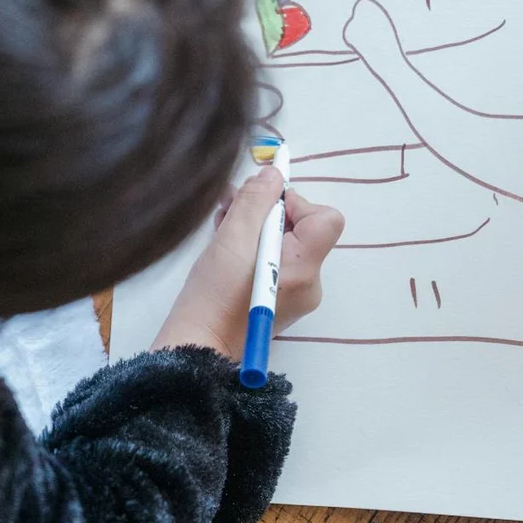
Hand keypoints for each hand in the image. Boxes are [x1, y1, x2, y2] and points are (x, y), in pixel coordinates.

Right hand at [152, 167, 344, 359]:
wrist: (196, 346)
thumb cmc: (213, 297)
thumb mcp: (231, 239)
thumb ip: (256, 201)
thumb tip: (273, 175)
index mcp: (304, 268)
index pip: (325, 219)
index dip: (296, 203)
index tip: (261, 206)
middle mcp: (308, 282)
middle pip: (302, 229)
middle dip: (266, 212)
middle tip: (230, 205)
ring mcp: (294, 294)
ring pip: (284, 244)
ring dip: (254, 227)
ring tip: (221, 223)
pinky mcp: (276, 300)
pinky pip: (273, 262)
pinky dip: (252, 247)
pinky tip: (224, 245)